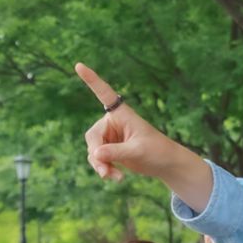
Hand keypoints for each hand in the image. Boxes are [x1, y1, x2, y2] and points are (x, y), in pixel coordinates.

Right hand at [76, 67, 175, 185]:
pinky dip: (104, 169)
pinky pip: (98, 159)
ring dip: (100, 166)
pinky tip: (116, 177)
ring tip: (114, 177)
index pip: (104, 93)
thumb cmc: (156, 151)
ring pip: (93, 151)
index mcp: (121, 113)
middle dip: (97, 155)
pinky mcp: (109, 150)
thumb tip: (95, 155)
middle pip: (93, 137)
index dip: (91, 80)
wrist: (164, 164)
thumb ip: (115, 152)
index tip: (78, 65)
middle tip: (104, 172)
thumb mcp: (137, 151)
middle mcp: (112, 122)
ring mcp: (109, 136)